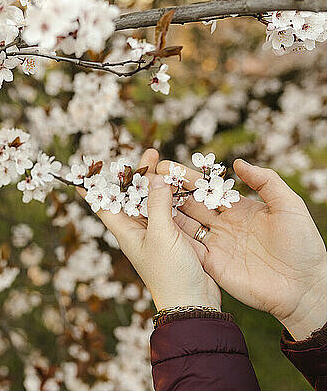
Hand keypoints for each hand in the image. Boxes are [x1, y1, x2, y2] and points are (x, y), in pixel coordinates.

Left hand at [80, 149, 220, 310]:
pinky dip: (175, 196)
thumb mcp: (161, 235)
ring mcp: (157, 233)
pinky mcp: (175, 237)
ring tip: (168, 161)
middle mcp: (138, 230)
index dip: (95, 187)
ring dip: (159, 182)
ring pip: (154, 201)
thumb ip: (157, 204)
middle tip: (152, 152)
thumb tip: (155, 177)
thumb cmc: (170, 272)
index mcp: (125, 231)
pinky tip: (182, 184)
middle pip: (133, 197)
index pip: (103, 204)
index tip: (86, 169)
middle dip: (139, 175)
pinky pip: (171, 210)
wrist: (193, 303)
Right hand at [156, 158, 326, 339]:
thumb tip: (238, 162)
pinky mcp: (211, 264)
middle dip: (170, 191)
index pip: (208, 188)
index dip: (188, 177)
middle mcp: (224, 225)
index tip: (166, 166)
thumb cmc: (303, 245)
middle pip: (191, 204)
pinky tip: (155, 225)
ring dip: (166, 212)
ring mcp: (216, 244)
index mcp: (239, 209)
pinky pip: (187, 248)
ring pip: (184, 224)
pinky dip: (171, 237)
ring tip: (145, 198)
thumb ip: (266, 181)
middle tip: (149, 178)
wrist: (305, 287)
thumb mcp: (289, 206)